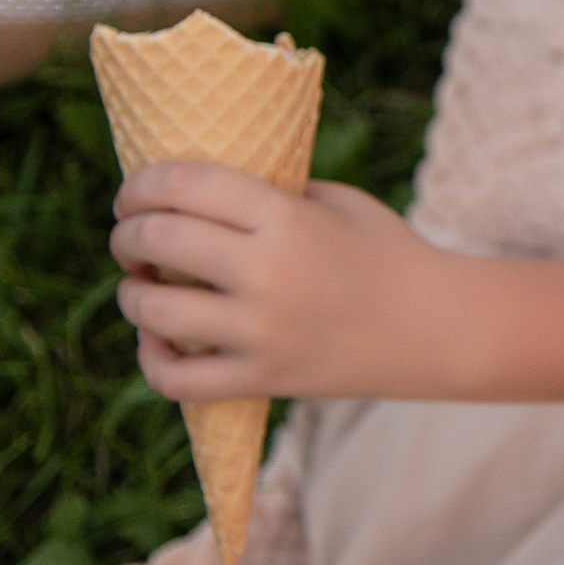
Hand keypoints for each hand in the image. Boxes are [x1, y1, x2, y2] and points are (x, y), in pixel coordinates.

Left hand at [110, 163, 457, 401]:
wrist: (436, 328)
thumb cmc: (387, 252)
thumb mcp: (337, 202)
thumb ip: (272, 193)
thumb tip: (200, 192)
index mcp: (288, 220)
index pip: (186, 185)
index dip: (142, 183)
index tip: (133, 192)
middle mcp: (267, 274)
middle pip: (159, 240)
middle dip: (127, 233)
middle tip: (130, 234)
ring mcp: (261, 333)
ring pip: (153, 312)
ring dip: (132, 293)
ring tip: (142, 286)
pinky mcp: (263, 380)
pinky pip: (176, 380)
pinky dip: (152, 361)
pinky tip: (158, 343)